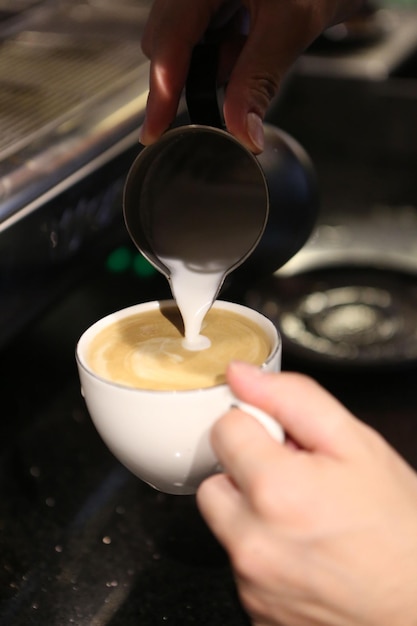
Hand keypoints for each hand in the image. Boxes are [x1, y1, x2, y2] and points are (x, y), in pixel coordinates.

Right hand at [140, 0, 363, 151]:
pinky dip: (221, 49)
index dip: (162, 90)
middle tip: (236, 72)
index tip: (155, 130)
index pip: (169, 38)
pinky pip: (198, 34)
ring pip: (181, 42)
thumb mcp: (291, 24)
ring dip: (214, 60)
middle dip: (196, 72)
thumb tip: (243, 134)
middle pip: (166, 42)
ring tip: (250, 40)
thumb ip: (260, 80)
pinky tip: (246, 35)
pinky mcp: (204, 0)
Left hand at [197, 361, 416, 625]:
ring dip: (253, 515)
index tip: (283, 442)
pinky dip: (263, 553)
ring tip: (304, 520)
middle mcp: (253, 541)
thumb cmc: (399, 532)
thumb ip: (293, 399)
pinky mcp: (254, 610)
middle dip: (247, 474)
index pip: (224, 429)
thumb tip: (242, 375)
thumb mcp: (357, 445)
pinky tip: (304, 553)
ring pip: (226, 525)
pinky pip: (240, 565)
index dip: (257, 429)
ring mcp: (251, 582)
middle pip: (215, 481)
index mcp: (276, 491)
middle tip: (295, 482)